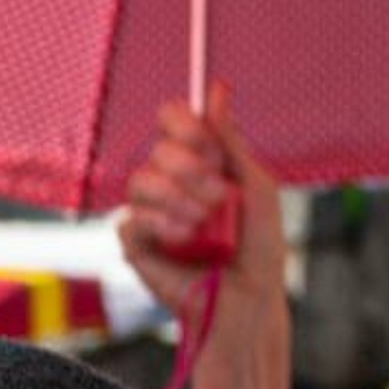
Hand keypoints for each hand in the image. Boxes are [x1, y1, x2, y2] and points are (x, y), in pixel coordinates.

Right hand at [118, 85, 286, 324]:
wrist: (247, 299)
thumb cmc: (258, 247)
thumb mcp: (256, 184)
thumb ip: (231, 140)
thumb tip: (217, 89)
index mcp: (198, 161)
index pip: (171, 119)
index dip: (185, 125)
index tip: (209, 147)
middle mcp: (170, 183)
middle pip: (157, 149)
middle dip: (190, 170)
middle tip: (218, 198)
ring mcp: (149, 214)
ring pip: (139, 182)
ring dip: (178, 200)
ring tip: (205, 226)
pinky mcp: (135, 247)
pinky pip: (130, 220)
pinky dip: (161, 227)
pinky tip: (185, 243)